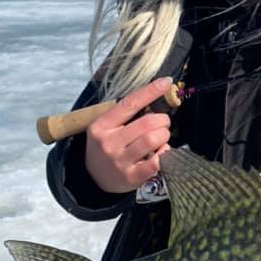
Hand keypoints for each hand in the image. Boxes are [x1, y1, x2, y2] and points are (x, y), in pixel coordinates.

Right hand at [85, 77, 171, 192]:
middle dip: (162, 120)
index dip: (150, 91)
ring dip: (164, 135)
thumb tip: (156, 96)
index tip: (166, 82)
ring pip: (153, 140)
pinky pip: (157, 161)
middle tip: (163, 123)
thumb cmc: (106, 147)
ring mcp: (120, 161)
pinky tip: (161, 152)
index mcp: (102, 126)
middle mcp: (109, 143)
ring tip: (162, 137)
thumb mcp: (107, 128)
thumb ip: (126, 115)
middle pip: (147, 123)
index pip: (129, 104)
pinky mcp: (131, 177)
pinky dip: (164, 153)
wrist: (93, 178)